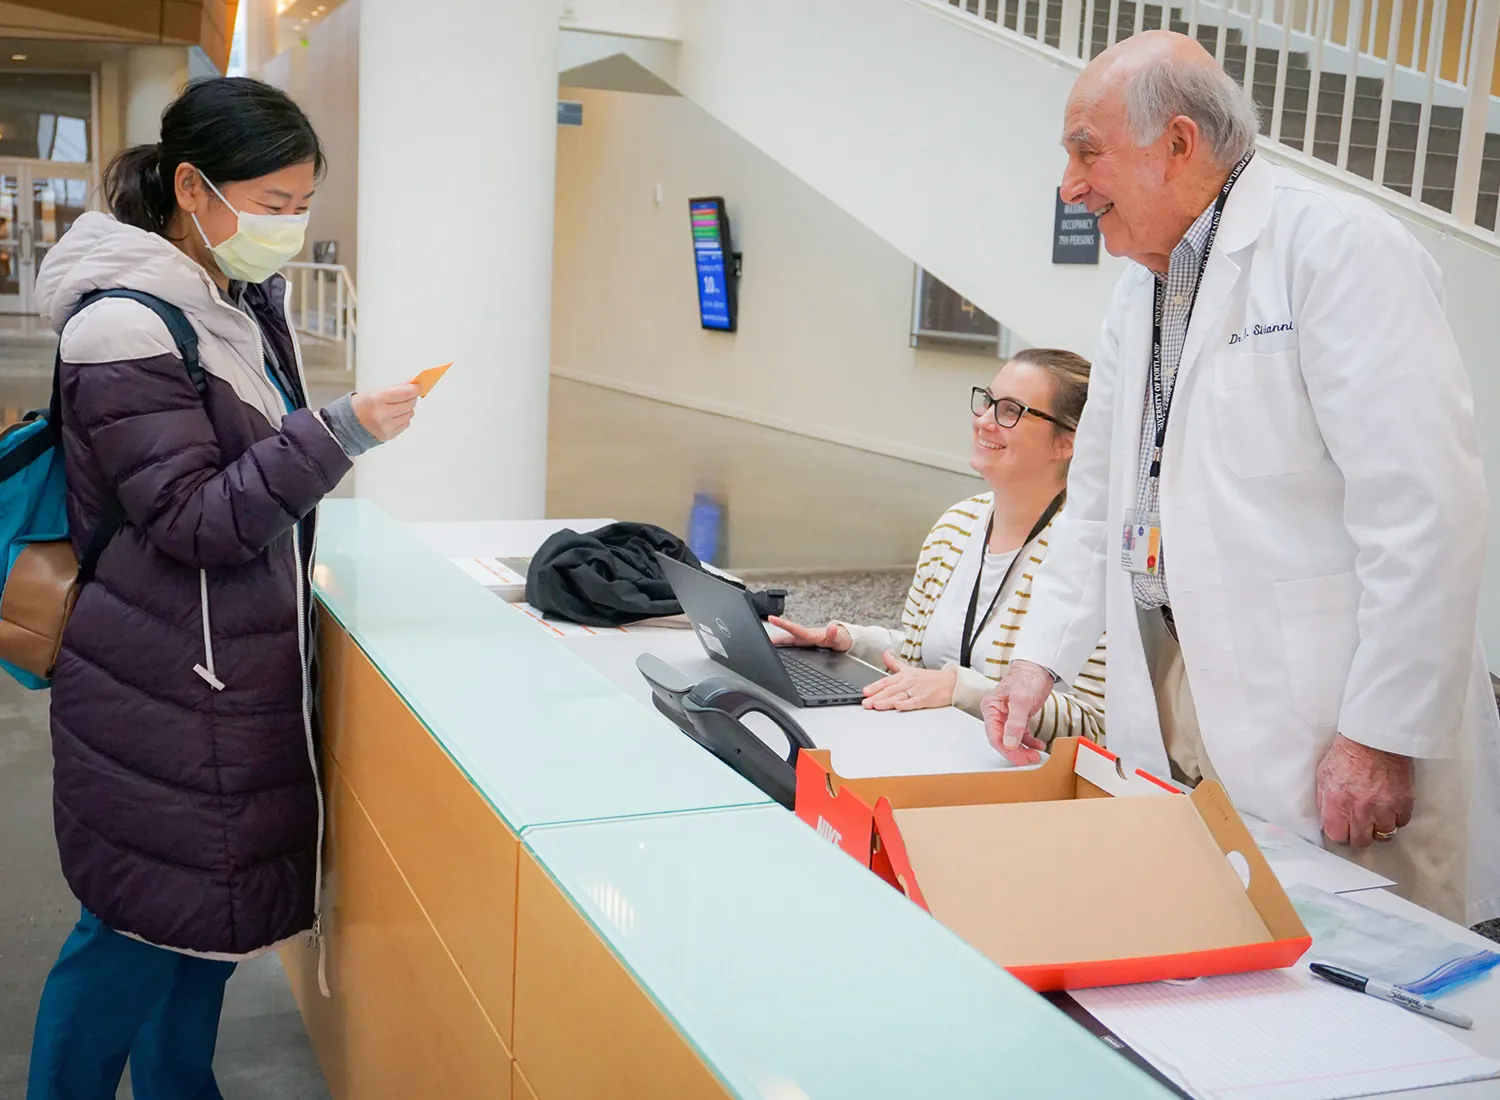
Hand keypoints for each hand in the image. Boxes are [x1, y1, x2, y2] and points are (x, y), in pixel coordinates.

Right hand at [351, 383, 420, 442]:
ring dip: (407, 409)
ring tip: (397, 407)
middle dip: (411, 398)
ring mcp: (386, 426)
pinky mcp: (389, 435)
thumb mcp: (375, 392)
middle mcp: (382, 414)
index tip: (418, 386)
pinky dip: (403, 419)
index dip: (415, 389)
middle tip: (408, 395)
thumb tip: (412, 383)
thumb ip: (396, 388)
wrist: (348, 425)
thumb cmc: (361, 406)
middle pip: (410, 404)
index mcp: (378, 399)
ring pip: (409, 415)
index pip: (405, 393)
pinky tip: (394, 416)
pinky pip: (405, 424)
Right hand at [768, 616, 851, 652]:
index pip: (795, 630)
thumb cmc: (842, 640)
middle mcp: (807, 637)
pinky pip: (794, 644)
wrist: (847, 642)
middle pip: (788, 636)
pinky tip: (779, 649)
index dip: (783, 625)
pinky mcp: (808, 646)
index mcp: (812, 635)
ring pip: (790, 640)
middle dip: (775, 636)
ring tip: (766, 643)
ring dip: (778, 641)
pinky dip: (785, 645)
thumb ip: (835, 634)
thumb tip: (832, 628)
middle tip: (761, 637)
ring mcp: (807, 641)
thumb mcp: (840, 638)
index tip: (771, 619)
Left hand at [862, 653, 956, 710]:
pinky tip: (898, 706)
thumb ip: (894, 663)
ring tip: (876, 705)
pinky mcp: (924, 699)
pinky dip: (905, 704)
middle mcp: (908, 683)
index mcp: (903, 676)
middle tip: (866, 702)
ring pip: (899, 696)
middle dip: (876, 696)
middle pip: (890, 690)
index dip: (875, 686)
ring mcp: (916, 691)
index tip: (865, 691)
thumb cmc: (929, 678)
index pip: (886, 682)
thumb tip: (885, 654)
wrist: (949, 682)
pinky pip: (913, 702)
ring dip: (887, 701)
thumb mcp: (909, 668)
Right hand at [982, 660, 1053, 764]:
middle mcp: (997, 714)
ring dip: (1023, 749)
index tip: (1019, 759)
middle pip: (1003, 740)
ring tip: (1035, 756)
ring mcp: (1008, 717)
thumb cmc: (1027, 678)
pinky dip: (1030, 742)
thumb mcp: (1021, 700)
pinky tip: (1038, 745)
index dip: (1006, 750)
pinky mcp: (1019, 717)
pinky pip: (1022, 734)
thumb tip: (1009, 743)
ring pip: (1012, 739)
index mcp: (991, 708)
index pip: (994, 736)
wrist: (1039, 668)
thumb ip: (1015, 723)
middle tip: (1030, 759)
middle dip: (1016, 751)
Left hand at [1315, 734, 1414, 848]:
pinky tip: (1389, 806)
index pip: (1337, 837)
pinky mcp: (1403, 803)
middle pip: (1361, 841)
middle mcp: (1360, 810)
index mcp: (1337, 803)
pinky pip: (1401, 822)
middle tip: (1359, 823)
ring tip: (1376, 815)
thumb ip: (1324, 801)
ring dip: (1379, 827)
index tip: (1342, 828)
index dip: (1340, 833)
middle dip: (1359, 834)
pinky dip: (1395, 817)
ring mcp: (1384, 808)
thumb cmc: (1347, 754)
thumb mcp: (1324, 776)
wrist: (1374, 738)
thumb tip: (1326, 821)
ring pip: (1383, 835)